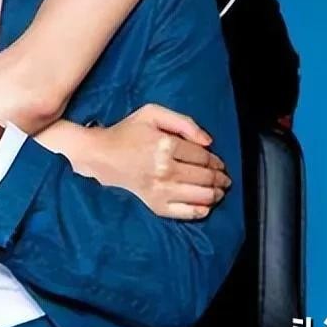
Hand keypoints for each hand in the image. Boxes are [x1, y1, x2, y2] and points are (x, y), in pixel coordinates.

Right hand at [88, 103, 230, 219]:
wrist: (101, 155)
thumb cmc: (128, 132)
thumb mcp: (153, 114)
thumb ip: (183, 122)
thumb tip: (208, 142)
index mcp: (165, 145)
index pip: (202, 156)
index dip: (216, 160)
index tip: (220, 163)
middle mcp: (165, 169)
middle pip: (204, 176)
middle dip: (220, 178)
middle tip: (224, 179)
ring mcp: (160, 190)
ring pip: (199, 195)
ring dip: (215, 194)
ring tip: (219, 191)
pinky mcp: (154, 204)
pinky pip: (184, 213)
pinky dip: (199, 211)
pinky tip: (206, 206)